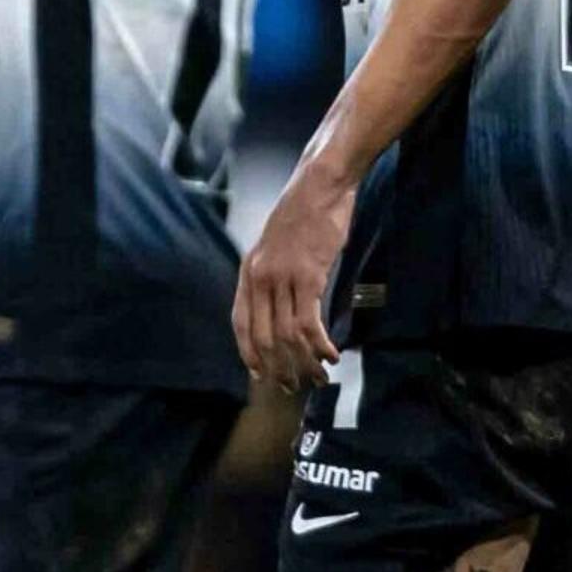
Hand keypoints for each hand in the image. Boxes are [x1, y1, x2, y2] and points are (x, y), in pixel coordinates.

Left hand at [235, 157, 354, 392]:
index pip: (240, 324)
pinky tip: (331, 355)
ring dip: (304, 362)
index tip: (260, 374)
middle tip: (294, 386)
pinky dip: (319, 345)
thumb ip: (274, 276)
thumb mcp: (276, 247)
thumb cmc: (303, 214)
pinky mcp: (309, 276)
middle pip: (263, 337)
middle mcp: (259, 278)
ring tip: (319, 377)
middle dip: (278, 368)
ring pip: (287, 335)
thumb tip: (283, 307)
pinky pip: (308, 322)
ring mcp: (282, 278)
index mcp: (248, 272)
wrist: (320, 185)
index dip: (249, 353)